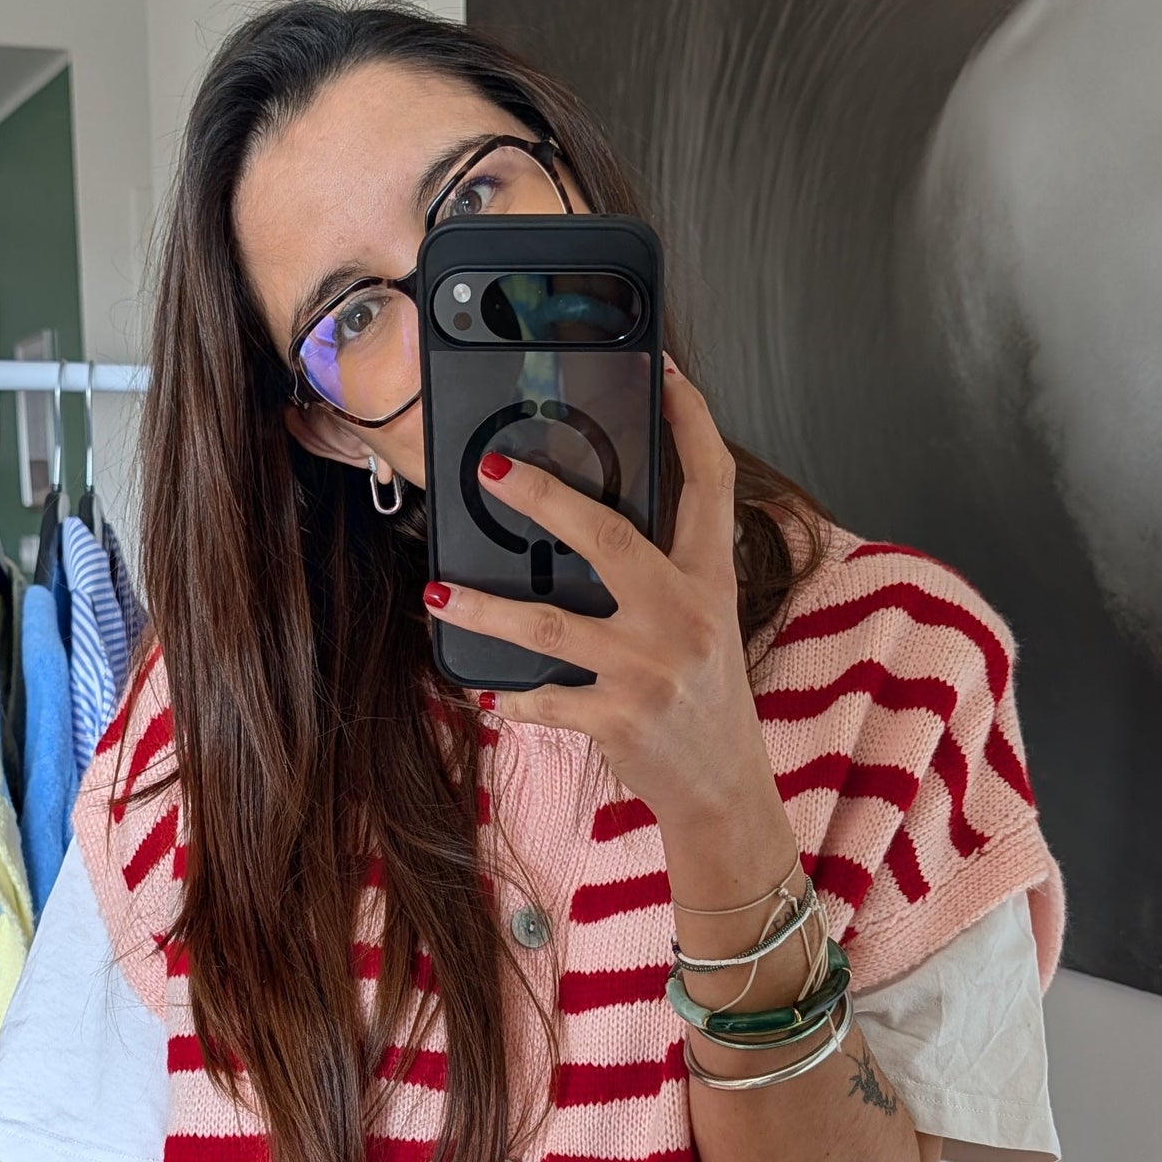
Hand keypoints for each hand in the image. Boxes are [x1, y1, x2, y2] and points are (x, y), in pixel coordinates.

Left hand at [422, 361, 774, 841]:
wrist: (722, 787)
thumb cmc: (704, 699)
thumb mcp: (703, 625)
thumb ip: (662, 577)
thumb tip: (584, 530)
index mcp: (710, 582)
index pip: (710, 485)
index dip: (692, 423)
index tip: (666, 373)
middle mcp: (684, 616)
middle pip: (607, 537)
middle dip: (543, 498)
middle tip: (489, 471)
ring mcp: (649, 668)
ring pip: (550, 624)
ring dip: (486, 607)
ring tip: (439, 592)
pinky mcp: (618, 717)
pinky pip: (544, 697)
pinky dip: (509, 694)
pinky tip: (483, 688)